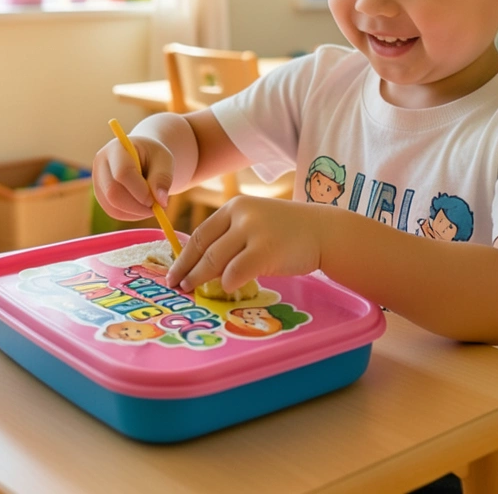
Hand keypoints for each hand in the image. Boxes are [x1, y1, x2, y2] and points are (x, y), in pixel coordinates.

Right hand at [92, 135, 173, 220]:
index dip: (140, 191)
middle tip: (157, 208)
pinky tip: (143, 208)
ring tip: (153, 206)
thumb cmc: (153, 156)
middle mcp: (100, 164)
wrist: (142, 155)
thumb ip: (163, 178)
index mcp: (116, 148)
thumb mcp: (164, 160)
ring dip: (136, 212)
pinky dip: (131, 215)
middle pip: (113, 192)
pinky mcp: (100, 195)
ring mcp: (97, 181)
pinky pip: (114, 212)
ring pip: (112, 206)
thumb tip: (160, 202)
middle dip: (137, 206)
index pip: (122, 173)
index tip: (158, 201)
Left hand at [167, 197, 332, 293]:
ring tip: (192, 290)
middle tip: (177, 286)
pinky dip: (227, 282)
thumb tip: (200, 265)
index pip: (200, 234)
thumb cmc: (288, 232)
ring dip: (200, 278)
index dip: (183, 256)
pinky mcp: (266, 249)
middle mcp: (240, 214)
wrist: (324, 231)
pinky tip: (225, 289)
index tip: (174, 272)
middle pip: (204, 247)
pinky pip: (236, 271)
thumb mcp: (255, 223)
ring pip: (216, 260)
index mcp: (234, 207)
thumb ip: (230, 237)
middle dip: (187, 269)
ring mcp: (253, 231)